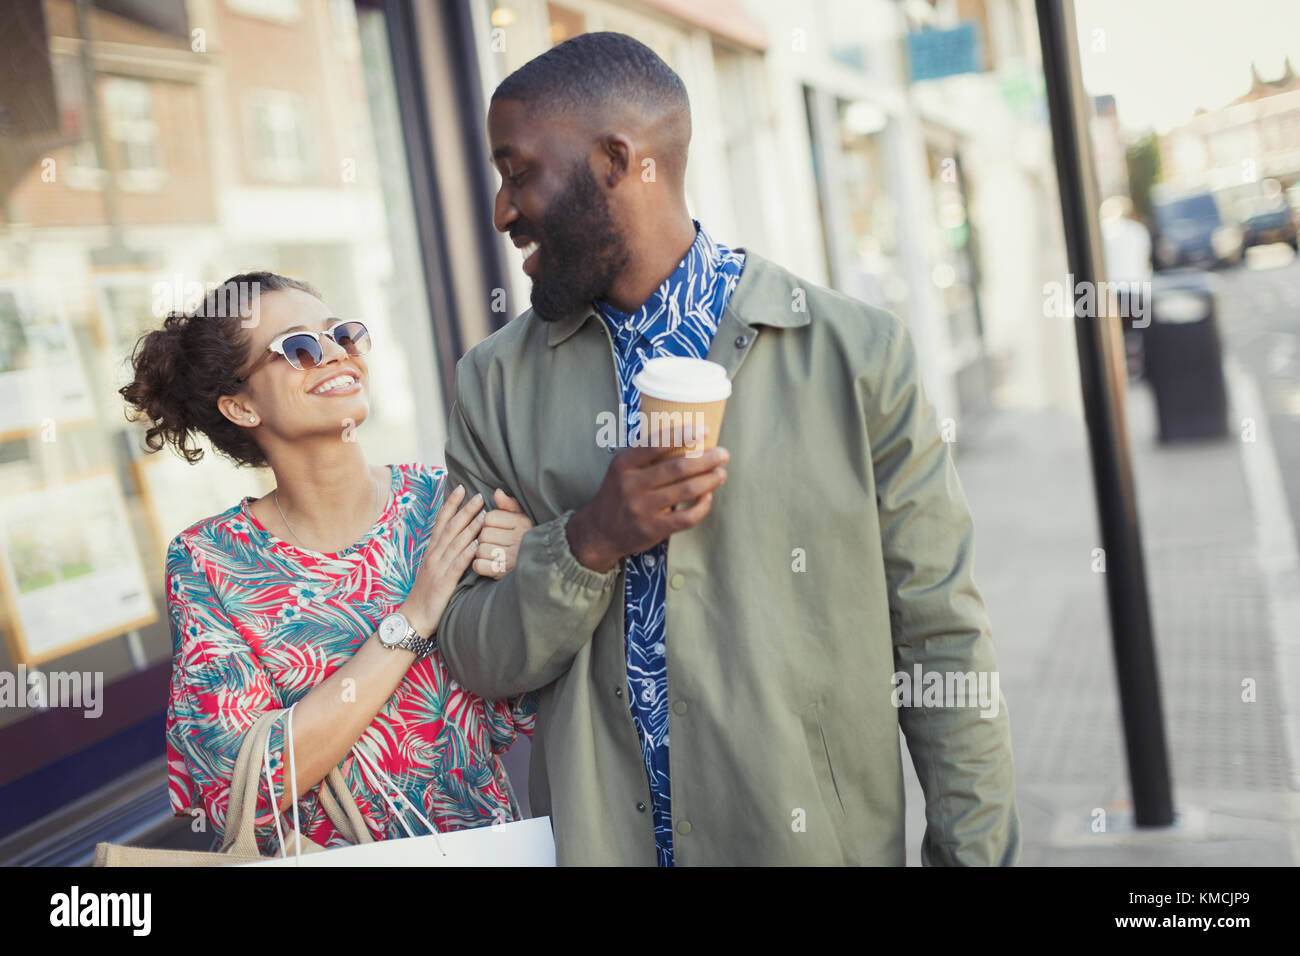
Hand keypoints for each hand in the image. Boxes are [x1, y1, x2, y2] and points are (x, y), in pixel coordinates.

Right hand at [399, 484, 485, 636]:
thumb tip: (458, 538)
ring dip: (471, 527)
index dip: (451, 504)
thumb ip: (444, 553)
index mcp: (431, 550)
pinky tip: (478, 544)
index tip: (461, 488)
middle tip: (479, 495)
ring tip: (484, 514)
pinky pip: (458, 565)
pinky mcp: (444, 582)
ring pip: (456, 543)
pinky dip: (468, 553)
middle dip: (465, 510)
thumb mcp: (433, 569)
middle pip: (450, 527)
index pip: (441, 521)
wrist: (413, 617)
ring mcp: (438, 568)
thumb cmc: (426, 594)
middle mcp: (434, 555)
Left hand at [475, 489, 533, 577]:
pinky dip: (480, 565)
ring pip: (480, 550)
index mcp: (521, 522)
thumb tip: (497, 492)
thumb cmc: (525, 537)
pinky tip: (488, 563)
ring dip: (481, 552)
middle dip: (484, 537)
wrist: (540, 564)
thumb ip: (509, 504)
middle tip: (493, 541)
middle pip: (483, 534)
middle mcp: (518, 539)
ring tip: (492, 552)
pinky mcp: (503, 573)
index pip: (489, 518)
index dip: (487, 522)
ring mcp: (511, 558)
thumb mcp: (522, 517)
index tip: (495, 527)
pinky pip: (479, 565)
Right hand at [566, 421, 728, 572]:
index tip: (704, 430)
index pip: (657, 444)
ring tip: (721, 473)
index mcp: (623, 464)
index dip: (683, 435)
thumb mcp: (622, 470)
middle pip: (677, 468)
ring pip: (685, 491)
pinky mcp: (651, 529)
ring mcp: (641, 508)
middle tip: (723, 454)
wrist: (599, 532)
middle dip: (705, 459)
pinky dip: (701, 507)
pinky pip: (685, 517)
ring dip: (709, 480)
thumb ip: (647, 457)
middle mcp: (631, 484)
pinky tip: (708, 498)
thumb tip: (688, 441)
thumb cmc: (618, 495)